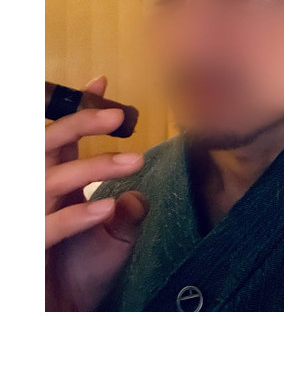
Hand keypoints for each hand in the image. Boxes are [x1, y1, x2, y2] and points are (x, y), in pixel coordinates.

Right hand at [45, 75, 148, 310]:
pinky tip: (105, 207)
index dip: (79, 107)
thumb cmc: (83, 272)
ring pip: (53, 179)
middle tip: (117, 115)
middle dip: (79, 122)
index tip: (101, 83)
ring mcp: (29, 217)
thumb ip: (126, 214)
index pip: (63, 136)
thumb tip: (138, 197)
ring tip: (132, 163)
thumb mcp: (114, 239)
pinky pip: (47, 227)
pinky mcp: (28, 249)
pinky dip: (76, 215)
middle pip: (48, 144)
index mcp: (54, 181)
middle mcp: (38, 191)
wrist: (64, 316)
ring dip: (93, 167)